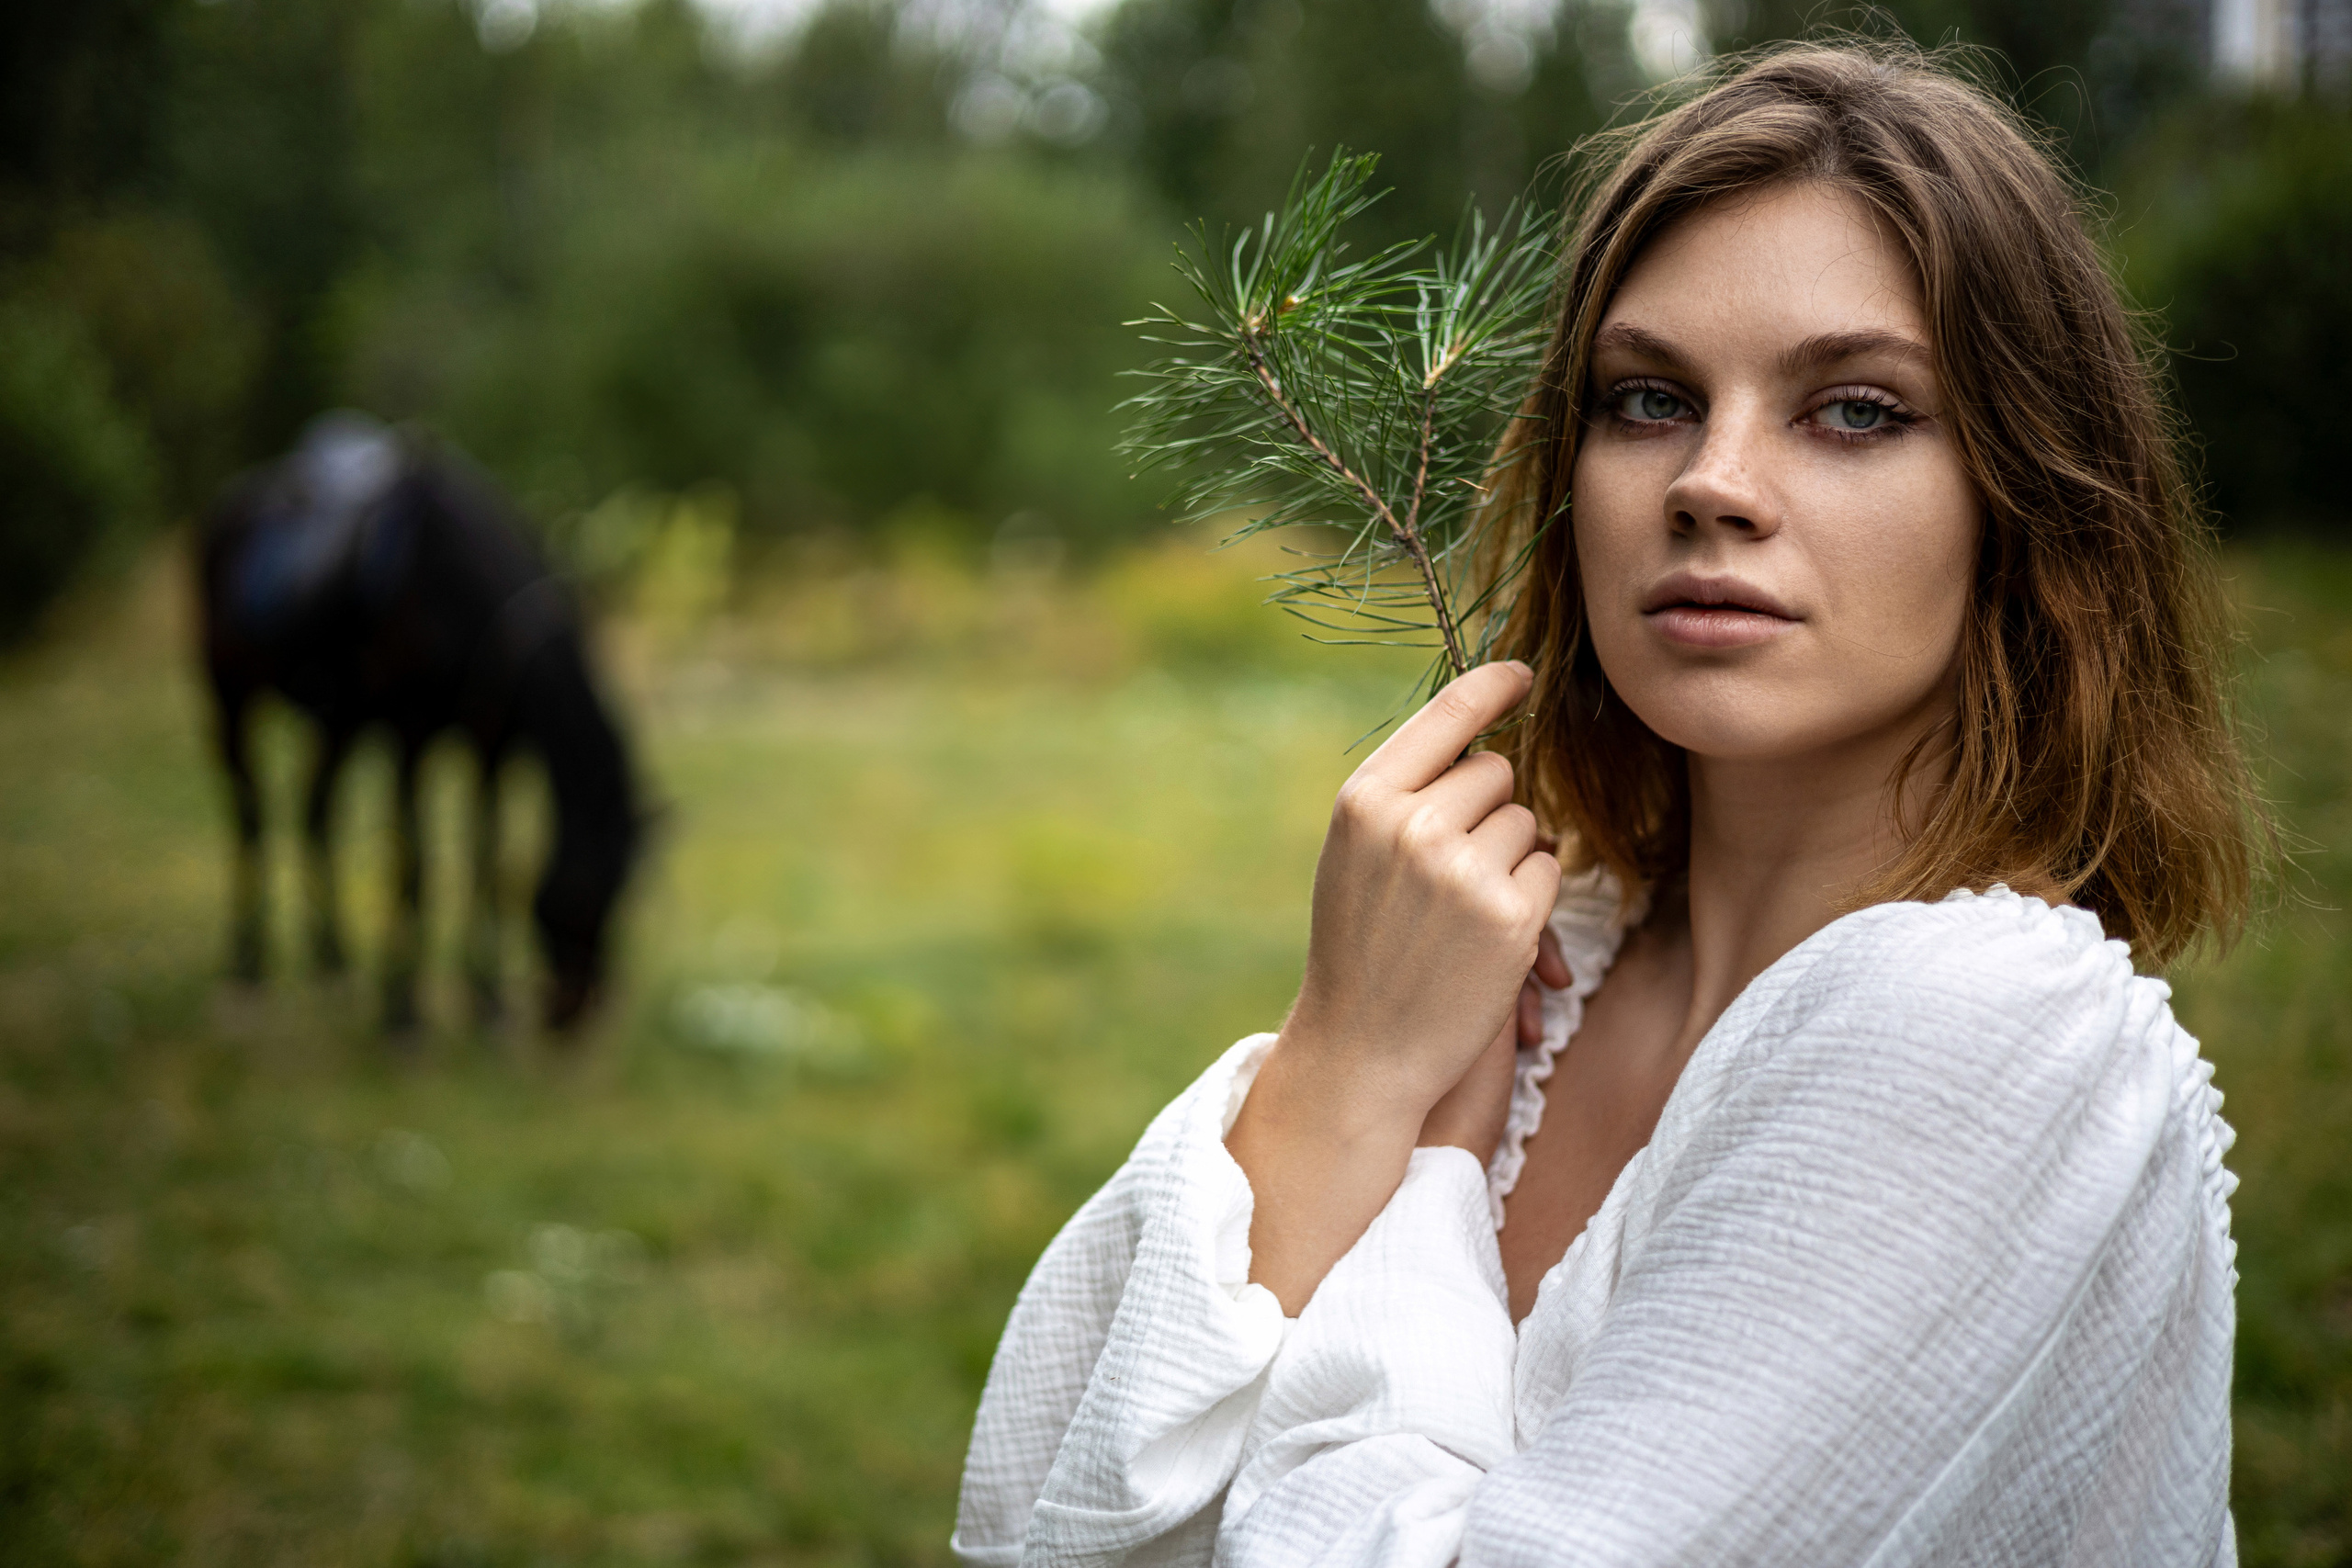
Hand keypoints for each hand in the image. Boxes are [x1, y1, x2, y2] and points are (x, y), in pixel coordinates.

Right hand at [1279, 661, 1562, 1126]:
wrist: (1361, 1050)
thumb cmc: (1362, 947)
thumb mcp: (1356, 855)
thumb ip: (1405, 793)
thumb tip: (1486, 734)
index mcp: (1364, 801)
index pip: (1447, 713)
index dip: (1493, 686)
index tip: (1523, 673)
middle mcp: (1411, 824)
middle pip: (1497, 770)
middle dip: (1491, 809)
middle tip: (1454, 867)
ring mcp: (1461, 869)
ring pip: (1528, 822)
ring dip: (1514, 857)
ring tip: (1464, 910)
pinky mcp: (1508, 916)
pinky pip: (1549, 871)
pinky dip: (1533, 900)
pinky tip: (1491, 937)